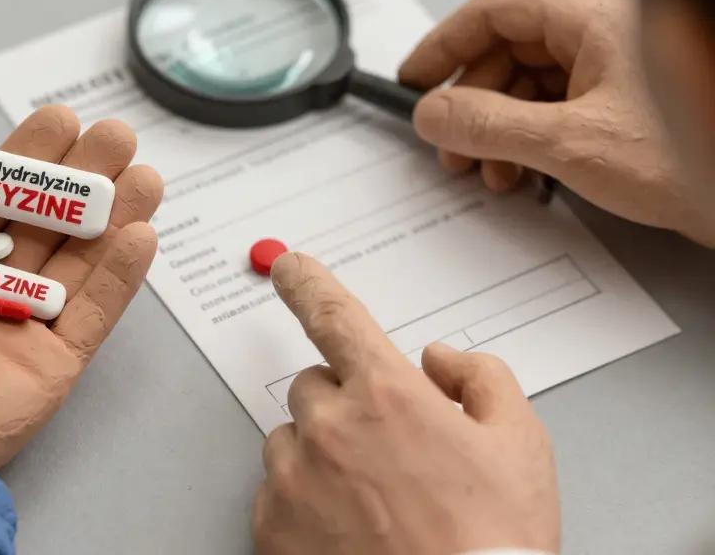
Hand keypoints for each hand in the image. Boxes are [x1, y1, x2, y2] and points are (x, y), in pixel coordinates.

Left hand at [0, 106, 162, 470]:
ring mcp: (21, 331)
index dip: (30, 161)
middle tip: (116, 135)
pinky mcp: (49, 369)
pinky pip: (92, 317)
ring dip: (114, 219)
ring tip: (143, 173)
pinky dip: (119, 278)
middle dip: (83, 180)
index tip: (61, 120)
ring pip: (80, 264)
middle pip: (48, 226)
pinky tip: (141, 234)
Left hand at [254, 252, 559, 554]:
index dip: (307, 284)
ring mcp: (293, 479)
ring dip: (321, 455)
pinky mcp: (271, 526)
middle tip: (389, 453)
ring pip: (291, 441)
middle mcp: (330, 428)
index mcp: (387, 395)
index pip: (334, 315)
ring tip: (374, 503)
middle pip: (314, 388)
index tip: (288, 267)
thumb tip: (440, 358)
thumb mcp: (522, 445)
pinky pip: (274, 493)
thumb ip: (482, 379)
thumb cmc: (494, 544)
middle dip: (345, 406)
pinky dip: (302, 503)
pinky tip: (349, 531)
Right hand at [400, 0, 714, 244]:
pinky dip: (527, 143)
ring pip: (529, 86)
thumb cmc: (692, 154)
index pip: (496, 11)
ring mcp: (614, 72)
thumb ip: (488, 125)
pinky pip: (555, 111)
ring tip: (488, 172)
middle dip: (470, 103)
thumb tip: (433, 113)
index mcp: (592, 18)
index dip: (446, 44)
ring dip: (496, 131)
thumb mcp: (569, 143)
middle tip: (448, 143)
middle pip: (507, 53)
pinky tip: (523, 176)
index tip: (414, 79)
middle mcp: (602, 36)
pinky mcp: (623, 109)